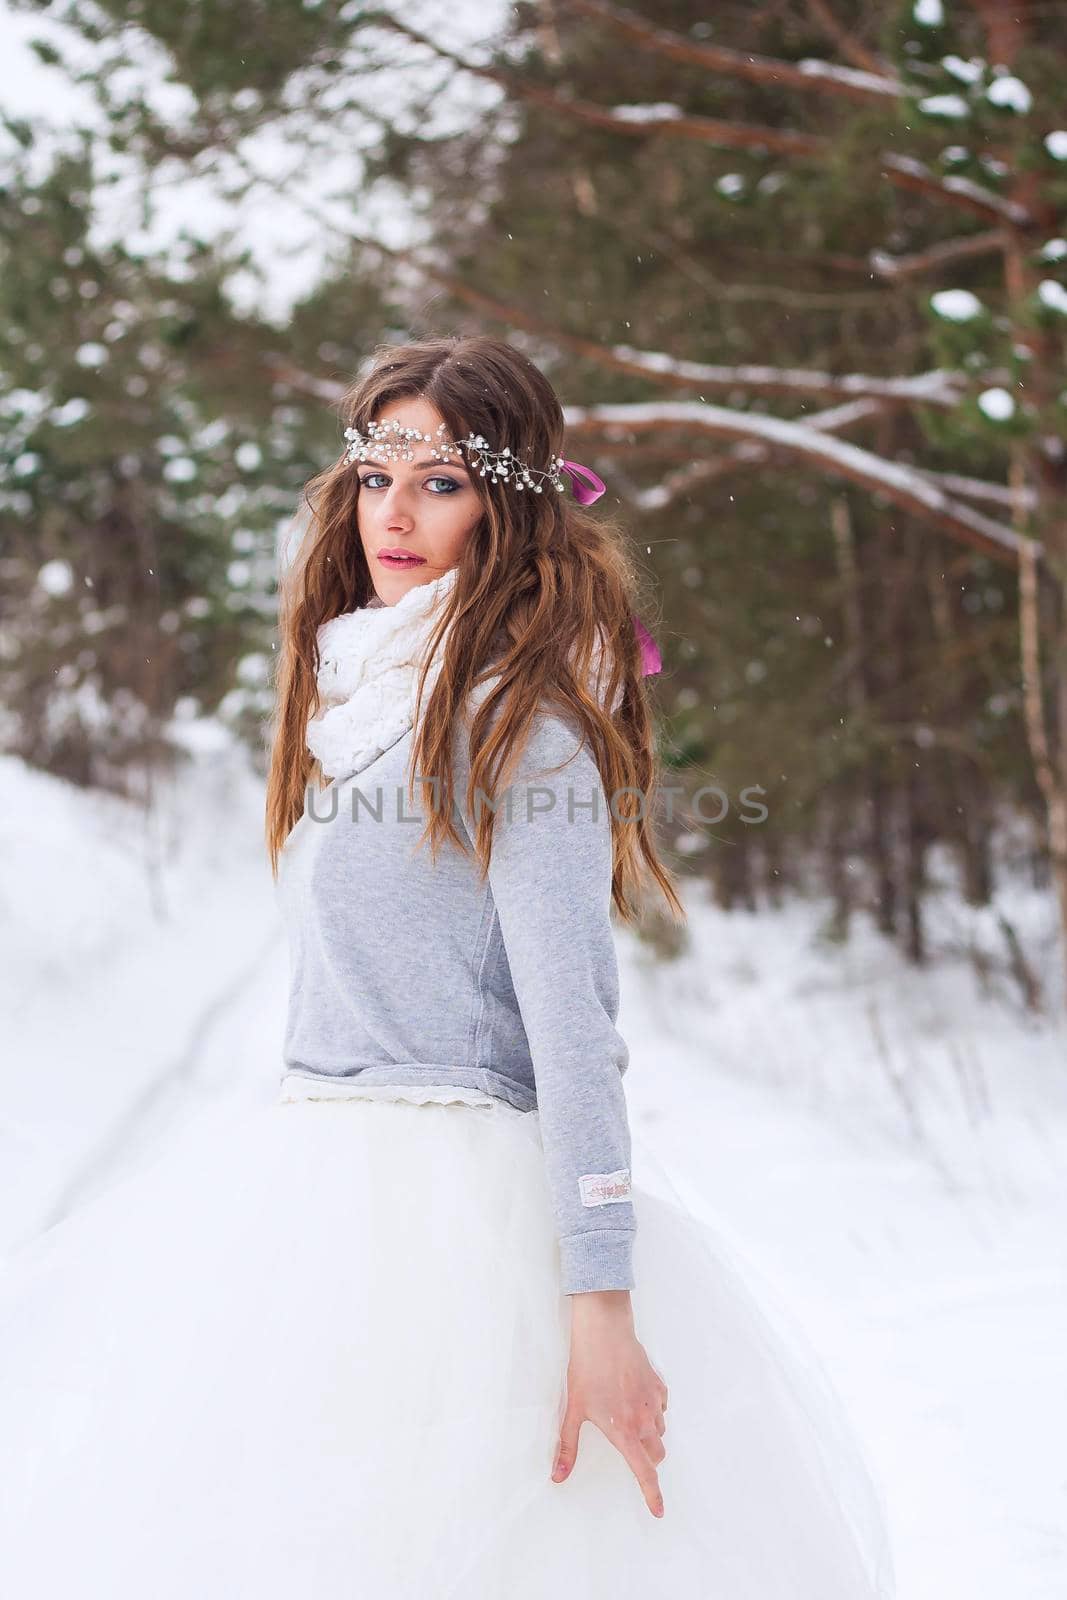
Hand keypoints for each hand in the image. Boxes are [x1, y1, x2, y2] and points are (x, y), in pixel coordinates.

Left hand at [550, 1289, 668, 1517]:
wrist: (603, 1332)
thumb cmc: (586, 1369)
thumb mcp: (573, 1410)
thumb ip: (568, 1446)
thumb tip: (558, 1476)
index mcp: (624, 1431)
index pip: (644, 1472)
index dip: (652, 1494)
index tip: (658, 1511)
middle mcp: (644, 1421)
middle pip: (657, 1455)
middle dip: (648, 1461)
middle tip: (631, 1451)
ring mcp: (654, 1402)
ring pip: (660, 1432)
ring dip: (650, 1436)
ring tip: (628, 1421)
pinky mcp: (658, 1386)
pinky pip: (662, 1408)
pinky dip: (654, 1412)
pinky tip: (636, 1400)